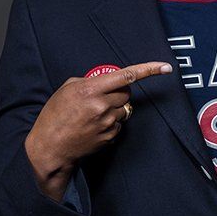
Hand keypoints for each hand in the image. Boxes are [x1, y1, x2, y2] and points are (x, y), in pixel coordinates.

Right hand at [25, 61, 171, 198]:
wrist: (50, 148)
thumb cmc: (54, 117)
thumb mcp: (67, 89)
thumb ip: (90, 81)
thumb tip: (107, 80)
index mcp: (90, 90)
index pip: (126, 75)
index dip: (149, 70)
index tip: (166, 67)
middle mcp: (102, 106)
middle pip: (127, 93)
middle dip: (119, 92)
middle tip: (102, 97)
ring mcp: (107, 123)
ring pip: (124, 109)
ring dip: (114, 108)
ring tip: (93, 115)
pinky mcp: (110, 137)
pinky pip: (119, 124)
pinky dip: (110, 123)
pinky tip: (93, 126)